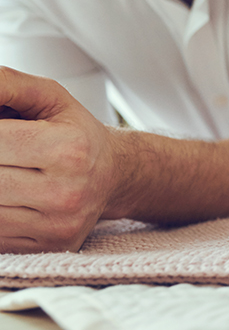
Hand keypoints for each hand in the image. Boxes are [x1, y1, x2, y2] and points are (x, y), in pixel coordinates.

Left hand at [0, 67, 119, 252]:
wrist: (116, 173)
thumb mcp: (49, 97)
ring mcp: (58, 224)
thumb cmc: (75, 131)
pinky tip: (8, 193)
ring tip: (7, 169)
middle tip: (4, 155)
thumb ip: (7, 84)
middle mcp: (66, 192)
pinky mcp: (50, 246)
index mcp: (68, 149)